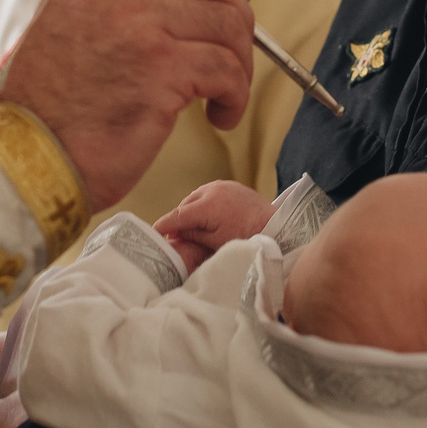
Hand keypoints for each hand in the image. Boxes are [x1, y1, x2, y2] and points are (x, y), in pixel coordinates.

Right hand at [0, 0, 255, 209]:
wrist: (32, 156)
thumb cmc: (55, 104)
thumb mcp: (70, 18)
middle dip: (239, 16)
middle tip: (235, 52)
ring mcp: (137, 21)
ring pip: (228, 22)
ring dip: (240, 63)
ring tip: (224, 92)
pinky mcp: (160, 66)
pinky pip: (227, 68)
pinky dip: (235, 95)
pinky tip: (219, 114)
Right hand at [155, 180, 272, 271]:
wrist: (275, 225)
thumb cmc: (247, 237)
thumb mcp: (215, 242)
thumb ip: (192, 235)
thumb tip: (173, 233)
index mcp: (207, 205)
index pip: (177, 216)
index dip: (163, 225)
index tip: (152, 233)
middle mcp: (212, 190)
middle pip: (185, 205)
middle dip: (178, 219)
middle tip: (174, 236)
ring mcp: (222, 185)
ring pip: (196, 198)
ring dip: (191, 210)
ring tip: (191, 227)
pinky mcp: (230, 185)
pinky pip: (208, 193)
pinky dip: (203, 204)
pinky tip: (206, 216)